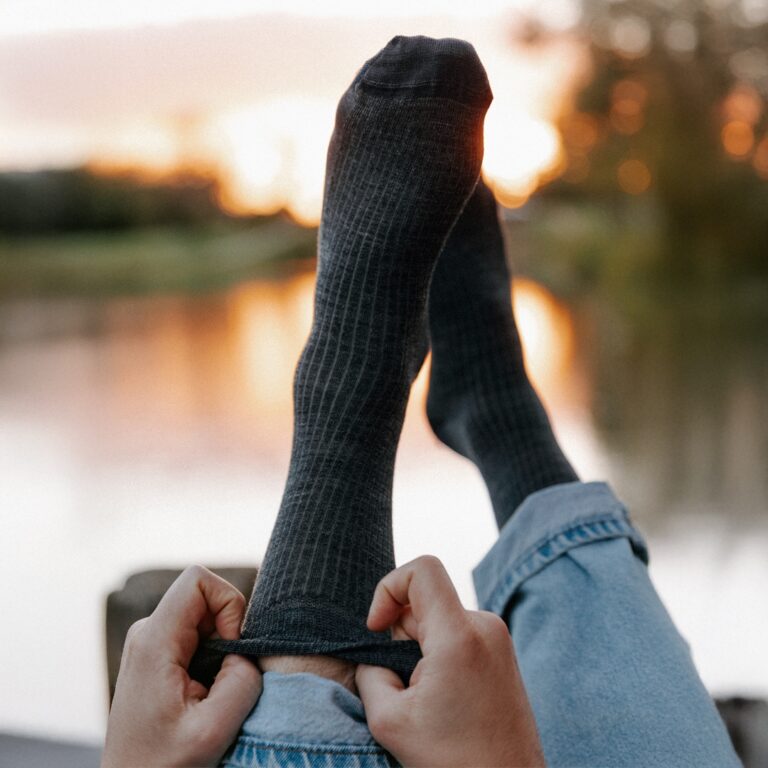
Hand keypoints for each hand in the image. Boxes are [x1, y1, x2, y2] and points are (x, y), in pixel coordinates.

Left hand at [103, 565, 261, 767]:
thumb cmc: (164, 765)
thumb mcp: (213, 730)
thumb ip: (241, 679)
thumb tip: (244, 653)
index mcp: (153, 641)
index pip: (198, 580)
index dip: (228, 603)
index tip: (231, 647)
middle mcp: (147, 632)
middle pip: (205, 597)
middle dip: (229, 630)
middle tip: (224, 678)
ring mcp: (150, 642)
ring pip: (205, 616)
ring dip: (222, 648)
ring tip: (211, 692)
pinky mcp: (157, 654)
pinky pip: (198, 634)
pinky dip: (213, 657)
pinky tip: (203, 693)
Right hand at [356, 556, 544, 767]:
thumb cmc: (454, 762)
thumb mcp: (389, 719)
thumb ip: (370, 671)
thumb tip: (374, 653)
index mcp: (459, 636)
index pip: (422, 569)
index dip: (388, 588)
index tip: (377, 629)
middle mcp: (485, 626)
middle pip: (425, 599)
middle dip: (399, 633)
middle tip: (401, 683)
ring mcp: (498, 638)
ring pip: (438, 618)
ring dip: (418, 647)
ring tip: (425, 696)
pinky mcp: (501, 651)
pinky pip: (457, 632)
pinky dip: (438, 654)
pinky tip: (442, 696)